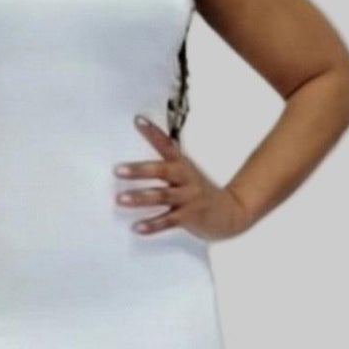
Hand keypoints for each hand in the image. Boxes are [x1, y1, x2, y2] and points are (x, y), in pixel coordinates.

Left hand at [115, 116, 252, 241]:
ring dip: (140, 197)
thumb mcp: (185, 174)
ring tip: (120, 199)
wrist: (231, 212)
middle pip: (162, 170)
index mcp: (182, 165)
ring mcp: (188, 197)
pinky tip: (137, 227)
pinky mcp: (190, 216)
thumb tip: (131, 165)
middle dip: (139, 170)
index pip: (166, 145)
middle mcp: (185, 178)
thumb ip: (164, 167)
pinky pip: (168, 221)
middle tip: (117, 170)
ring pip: (163, 196)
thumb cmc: (198, 193)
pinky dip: (153, 224)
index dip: (153, 132)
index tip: (138, 121)